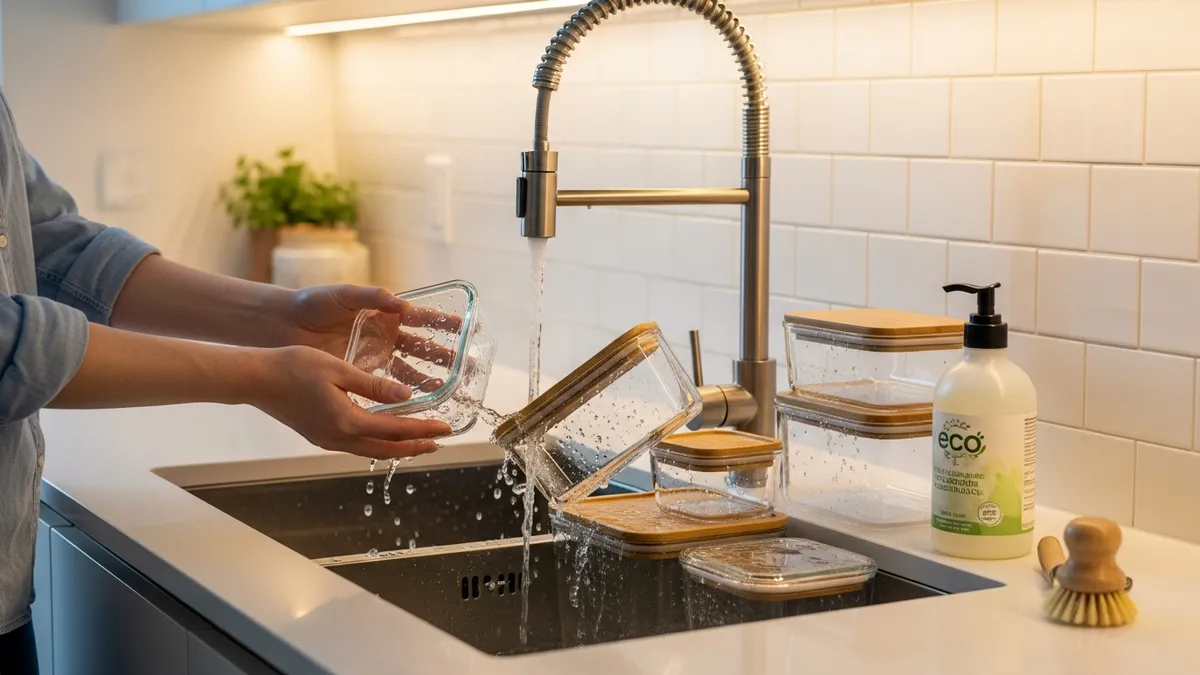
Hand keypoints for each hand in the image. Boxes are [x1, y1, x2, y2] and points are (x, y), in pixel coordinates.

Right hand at [251, 346, 452, 458]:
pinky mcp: (319, 435)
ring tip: (417, 441)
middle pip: (386, 449)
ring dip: (397, 447)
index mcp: (347, 421)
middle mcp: (338, 437)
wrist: (256, 379)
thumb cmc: (293, 367)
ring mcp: (327, 439)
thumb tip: (406, 396)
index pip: (395, 430)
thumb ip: (373, 385)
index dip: (423, 430)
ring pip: (371, 450)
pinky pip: (356, 445)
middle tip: (439, 442)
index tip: (445, 429)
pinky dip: (377, 442)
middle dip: (415, 446)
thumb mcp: (338, 369)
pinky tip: (383, 434)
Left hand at [279, 284, 463, 392]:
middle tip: (467, 366)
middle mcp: (383, 338)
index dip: (443, 324)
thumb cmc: (312, 304)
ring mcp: (373, 358)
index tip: (464, 328)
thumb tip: (401, 304)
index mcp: (384, 315)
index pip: (421, 320)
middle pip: (421, 350)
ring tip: (445, 390)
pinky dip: (401, 396)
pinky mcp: (358, 375)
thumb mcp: (345, 295)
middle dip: (444, 358)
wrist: (282, 325)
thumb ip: (373, 296)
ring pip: (407, 372)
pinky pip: (384, 388)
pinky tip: (415, 403)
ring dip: (427, 381)